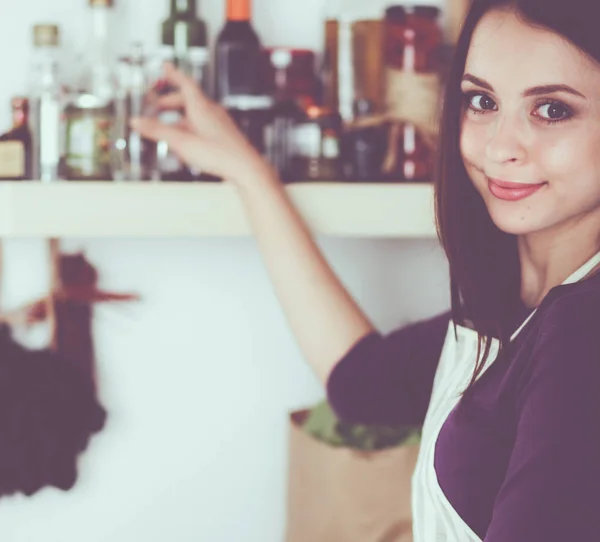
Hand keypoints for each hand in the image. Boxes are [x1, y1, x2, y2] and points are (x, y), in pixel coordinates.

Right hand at [131, 63, 276, 186]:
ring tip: (168, 129)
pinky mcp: (225, 137)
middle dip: (171, 102)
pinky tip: (187, 143)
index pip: (185, 83)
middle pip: (189, 100)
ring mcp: (220, 124)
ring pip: (196, 115)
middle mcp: (212, 112)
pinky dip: (190, 129)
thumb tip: (136, 122)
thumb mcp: (181, 142)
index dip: (173, 74)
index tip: (165, 66)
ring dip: (179, 118)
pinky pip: (204, 127)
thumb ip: (157, 131)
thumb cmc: (219, 154)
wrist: (246, 169)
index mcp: (202, 107)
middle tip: (157, 106)